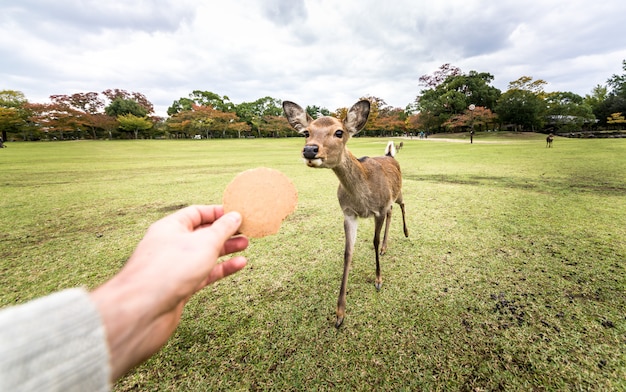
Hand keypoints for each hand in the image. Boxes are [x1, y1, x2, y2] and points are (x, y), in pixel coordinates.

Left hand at [90, 205, 247, 380]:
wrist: (143, 311)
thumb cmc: (170, 270)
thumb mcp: (204, 243)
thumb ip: (222, 229)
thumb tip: (235, 216)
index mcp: (170, 227)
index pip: (196, 213)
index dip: (218, 212)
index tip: (238, 214)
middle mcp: (170, 245)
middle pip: (201, 233)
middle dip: (224, 232)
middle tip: (246, 231)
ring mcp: (174, 267)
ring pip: (204, 254)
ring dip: (225, 250)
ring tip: (245, 246)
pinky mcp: (179, 287)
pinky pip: (204, 273)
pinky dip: (221, 269)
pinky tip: (239, 266)